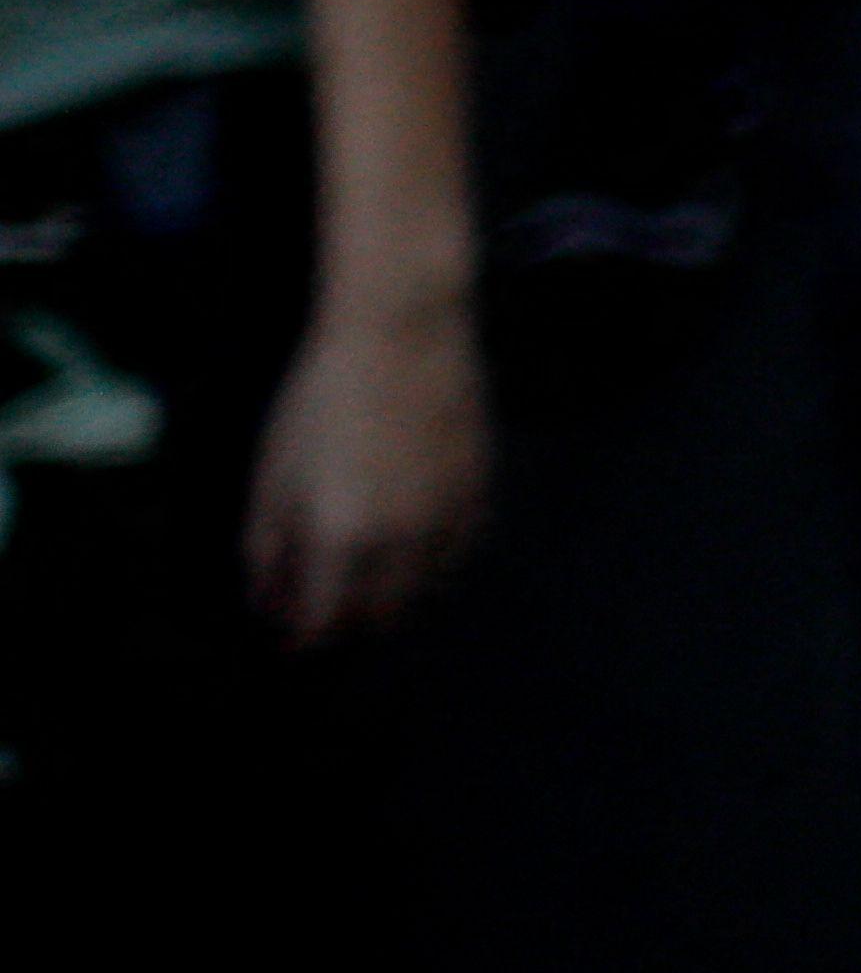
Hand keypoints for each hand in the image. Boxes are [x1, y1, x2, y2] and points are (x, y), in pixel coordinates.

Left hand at [246, 279, 485, 644]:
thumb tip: (268, 602)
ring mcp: (450, 519)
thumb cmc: (322, 399)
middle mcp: (403, 543)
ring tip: (367, 581)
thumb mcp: (273, 475)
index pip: (323, 624)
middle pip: (380, 618)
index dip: (301, 637)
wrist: (404, 334)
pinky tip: (411, 547)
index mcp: (341, 540)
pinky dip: (433, 567)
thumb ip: (266, 549)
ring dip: (394, 599)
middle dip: (348, 624)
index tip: (288, 634)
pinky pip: (459, 555)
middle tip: (325, 609)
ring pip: (427, 593)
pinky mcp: (481, 493)